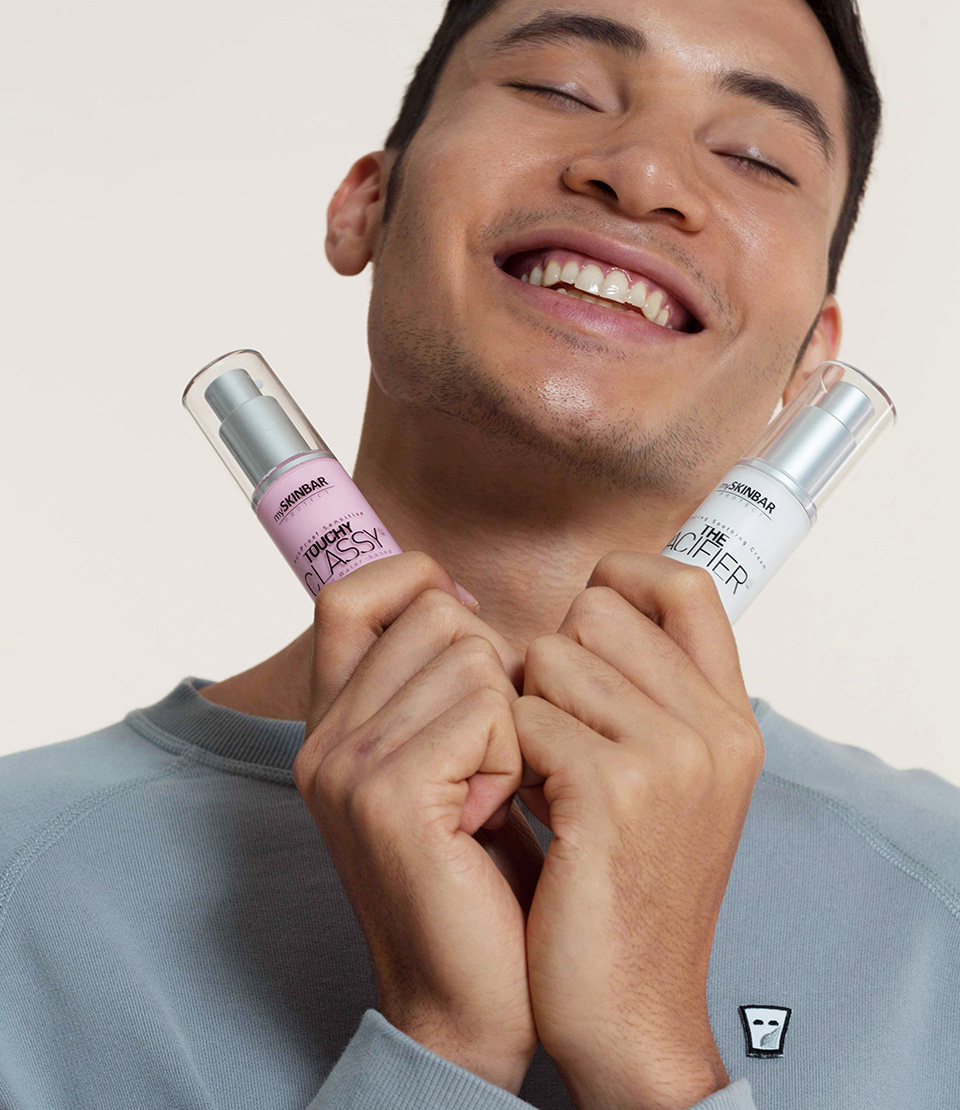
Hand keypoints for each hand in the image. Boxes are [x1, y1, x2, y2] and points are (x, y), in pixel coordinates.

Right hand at [292, 551, 544, 1094]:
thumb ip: (428, 681)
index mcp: (330, 720)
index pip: (352, 591)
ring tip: (491, 793)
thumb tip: (458, 595)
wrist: (470, 994)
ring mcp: (346, 763)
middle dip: (492, 669)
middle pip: (435, 612)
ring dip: (511, 720)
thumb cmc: (478, 871)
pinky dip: (515, 757)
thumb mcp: (442, 758)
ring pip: (472, 654)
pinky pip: (488, 708)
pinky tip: (493, 815)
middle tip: (489, 756)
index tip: (474, 631)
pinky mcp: (388, 794)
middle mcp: (323, 734)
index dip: (416, 582)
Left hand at [512, 552, 764, 1109]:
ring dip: (523, 711)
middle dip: (553, 662)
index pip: (685, 586)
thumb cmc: (630, 890)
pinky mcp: (613, 791)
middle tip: (554, 738)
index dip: (622, 580)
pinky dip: (505, 757)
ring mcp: (670, 756)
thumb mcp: (673, 782)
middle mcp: (714, 727)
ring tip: (541, 781)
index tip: (581, 619)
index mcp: (731, 717)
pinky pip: (521, 716)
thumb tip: (590, 606)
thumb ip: (650, 695)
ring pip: (547, 657)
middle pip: (597, 610)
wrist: (630, 1009)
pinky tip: (523, 808)